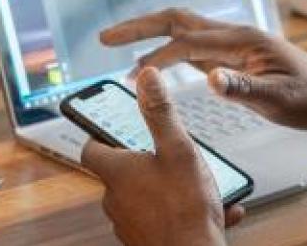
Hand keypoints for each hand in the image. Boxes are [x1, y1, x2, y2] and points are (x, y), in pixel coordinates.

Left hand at [81, 67, 241, 245]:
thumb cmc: (185, 208)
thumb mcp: (178, 150)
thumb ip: (161, 113)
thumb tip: (147, 77)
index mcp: (118, 172)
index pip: (91, 149)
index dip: (99, 136)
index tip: (111, 129)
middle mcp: (116, 199)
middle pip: (120, 173)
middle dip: (144, 163)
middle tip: (169, 156)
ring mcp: (129, 223)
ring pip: (144, 197)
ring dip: (168, 188)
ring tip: (199, 186)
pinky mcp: (145, 240)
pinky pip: (162, 219)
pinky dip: (182, 212)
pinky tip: (216, 210)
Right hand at [100, 8, 306, 132]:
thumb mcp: (281, 100)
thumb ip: (245, 90)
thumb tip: (210, 81)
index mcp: (241, 41)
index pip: (186, 42)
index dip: (155, 54)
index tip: (129, 69)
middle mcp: (233, 36)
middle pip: (176, 20)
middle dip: (139, 26)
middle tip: (105, 37)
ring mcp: (231, 45)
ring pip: (182, 30)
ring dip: (149, 35)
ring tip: (118, 46)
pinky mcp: (232, 58)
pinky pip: (192, 46)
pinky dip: (167, 49)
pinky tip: (155, 62)